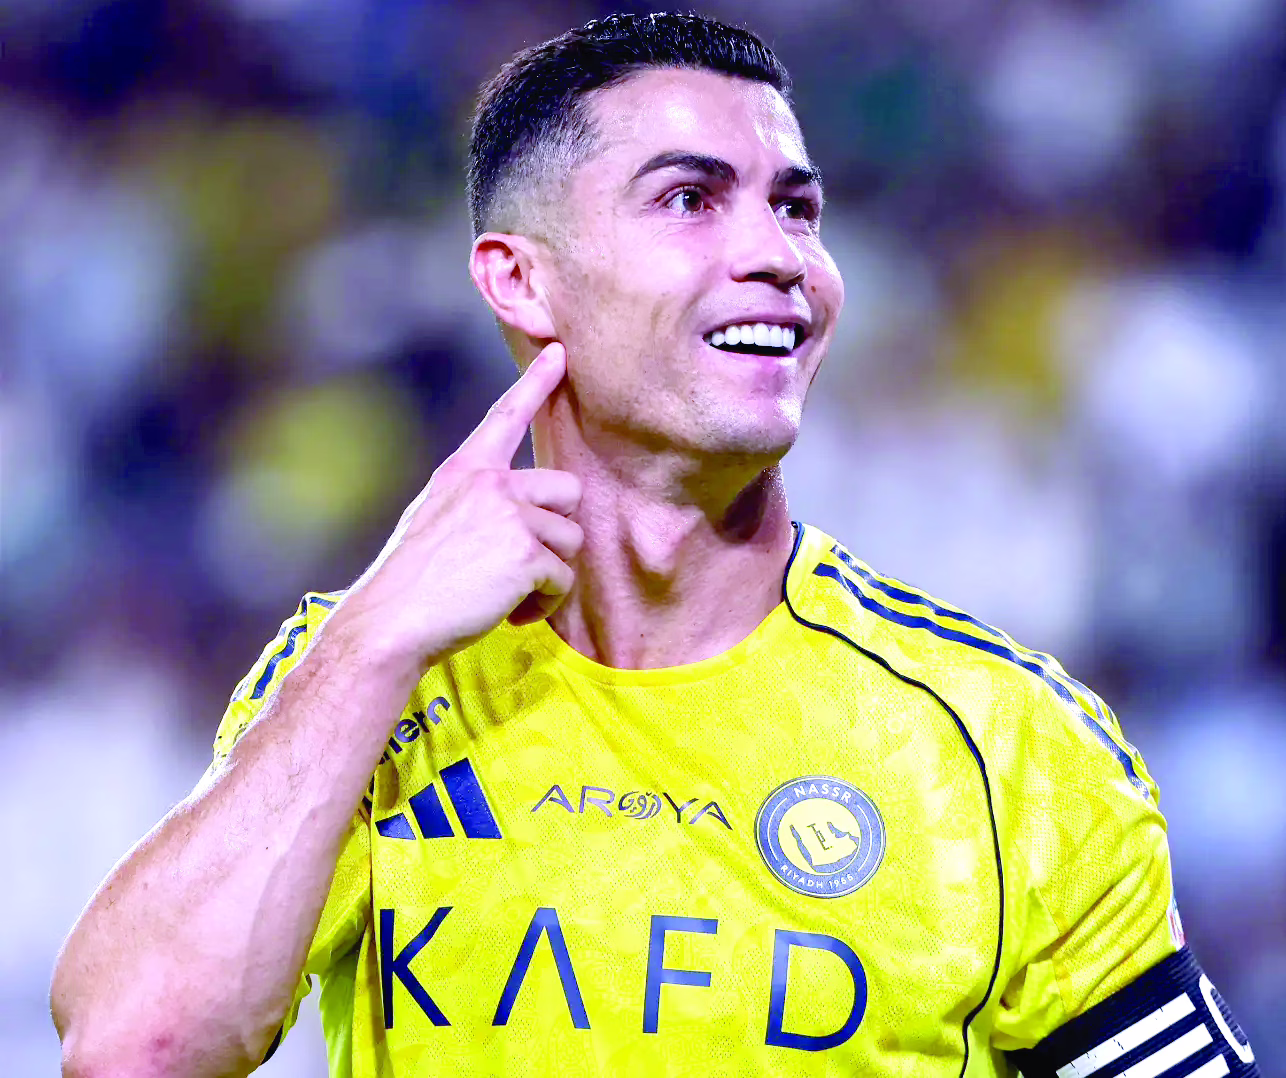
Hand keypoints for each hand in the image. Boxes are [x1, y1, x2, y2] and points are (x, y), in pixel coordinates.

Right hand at [338, 342, 581, 666]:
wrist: (392, 620)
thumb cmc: (411, 582)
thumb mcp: (435, 519)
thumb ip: (478, 505)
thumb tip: (524, 517)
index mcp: (464, 471)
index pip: (507, 416)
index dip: (537, 383)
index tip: (560, 352)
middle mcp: (491, 483)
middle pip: (568, 490)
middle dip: (557, 529)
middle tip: (524, 564)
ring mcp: (511, 515)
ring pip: (571, 538)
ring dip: (549, 574)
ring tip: (509, 596)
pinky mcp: (527, 553)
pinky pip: (564, 578)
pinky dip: (545, 603)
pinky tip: (513, 614)